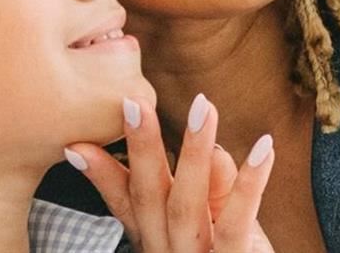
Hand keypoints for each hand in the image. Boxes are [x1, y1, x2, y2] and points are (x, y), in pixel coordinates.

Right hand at [65, 94, 277, 252]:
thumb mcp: (215, 226)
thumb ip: (211, 190)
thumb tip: (214, 149)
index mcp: (158, 242)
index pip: (126, 204)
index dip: (102, 174)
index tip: (75, 142)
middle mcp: (168, 252)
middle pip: (150, 198)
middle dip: (141, 149)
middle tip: (134, 101)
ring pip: (186, 206)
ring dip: (193, 153)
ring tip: (203, 107)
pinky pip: (238, 223)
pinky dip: (251, 184)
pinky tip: (264, 148)